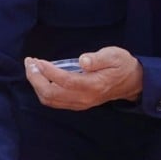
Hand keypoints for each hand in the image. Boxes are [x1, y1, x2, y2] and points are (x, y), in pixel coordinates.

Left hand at [25, 46, 142, 110]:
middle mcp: (84, 98)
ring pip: (49, 100)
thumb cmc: (121, 65)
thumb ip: (98, 59)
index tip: (38, 61)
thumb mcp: (114, 56)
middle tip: (30, 62)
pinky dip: (42, 90)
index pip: (65, 81)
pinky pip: (53, 101)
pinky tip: (39, 76)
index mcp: (93, 85)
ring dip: (36, 84)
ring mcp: (79, 103)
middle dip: (35, 79)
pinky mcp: (76, 104)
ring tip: (31, 67)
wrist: (130, 83)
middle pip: (51, 94)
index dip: (48, 72)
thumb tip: (83, 60)